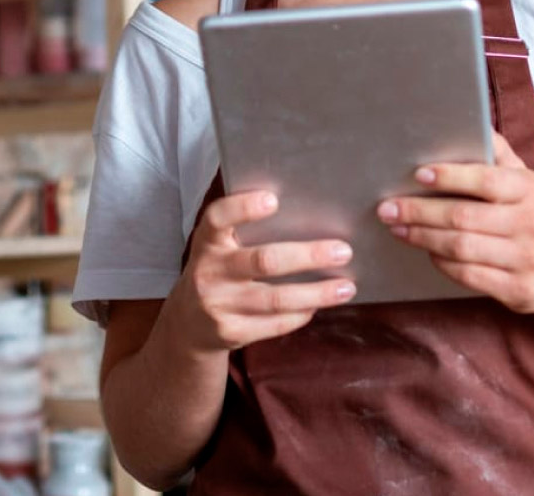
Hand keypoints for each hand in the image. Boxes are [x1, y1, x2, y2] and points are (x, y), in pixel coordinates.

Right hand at [165, 190, 357, 354]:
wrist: (187, 323)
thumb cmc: (217, 272)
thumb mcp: (218, 247)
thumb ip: (245, 232)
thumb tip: (308, 215)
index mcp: (206, 242)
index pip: (218, 219)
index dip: (242, 208)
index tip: (273, 200)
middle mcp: (209, 272)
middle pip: (263, 261)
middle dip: (308, 256)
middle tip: (343, 251)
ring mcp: (218, 305)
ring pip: (276, 298)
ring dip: (316, 293)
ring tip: (346, 287)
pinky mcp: (230, 333)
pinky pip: (274, 324)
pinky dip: (301, 314)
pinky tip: (318, 305)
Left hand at [376, 132, 533, 314]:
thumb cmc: (527, 214)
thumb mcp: (521, 180)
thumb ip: (497, 152)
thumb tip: (469, 119)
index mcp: (531, 188)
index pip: (486, 180)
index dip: (450, 176)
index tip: (417, 174)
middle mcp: (533, 223)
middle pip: (463, 217)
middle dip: (419, 212)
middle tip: (388, 208)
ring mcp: (527, 258)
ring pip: (461, 247)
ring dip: (422, 237)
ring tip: (398, 228)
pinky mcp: (518, 289)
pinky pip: (467, 275)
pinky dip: (440, 262)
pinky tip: (426, 251)